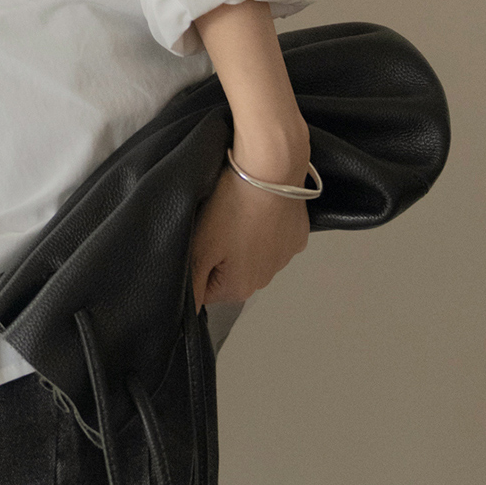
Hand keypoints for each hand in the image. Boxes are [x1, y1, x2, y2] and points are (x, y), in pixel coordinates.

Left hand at [188, 161, 309, 310]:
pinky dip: (264, 227)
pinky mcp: (297, 236)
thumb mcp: (199, 248)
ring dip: (242, 241)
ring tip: (237, 214)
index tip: (199, 242)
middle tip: (215, 226)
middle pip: (229, 274)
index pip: (205, 290)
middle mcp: (266, 279)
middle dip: (219, 255)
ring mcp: (285, 257)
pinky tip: (258, 209)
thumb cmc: (231, 206)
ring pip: (252, 255)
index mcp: (240, 287)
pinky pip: (273, 239)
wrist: (269, 169)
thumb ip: (192, 286)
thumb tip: (188, 314)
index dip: (196, 266)